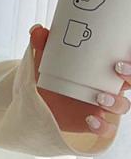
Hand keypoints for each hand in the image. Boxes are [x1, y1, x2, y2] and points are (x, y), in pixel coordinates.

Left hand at [28, 24, 129, 140]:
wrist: (37, 101)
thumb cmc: (50, 75)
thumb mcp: (46, 58)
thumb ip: (43, 44)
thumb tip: (37, 29)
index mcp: (104, 67)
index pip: (127, 60)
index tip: (126, 49)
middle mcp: (108, 86)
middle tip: (117, 67)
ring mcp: (102, 106)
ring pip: (122, 106)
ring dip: (115, 101)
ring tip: (98, 96)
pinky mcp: (93, 123)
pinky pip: (106, 129)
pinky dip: (102, 126)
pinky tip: (91, 119)